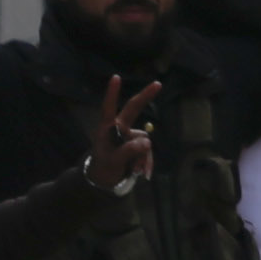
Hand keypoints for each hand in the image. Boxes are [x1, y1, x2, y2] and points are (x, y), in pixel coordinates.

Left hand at [82, 73, 152, 190]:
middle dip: (145, 97)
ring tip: (138, 172)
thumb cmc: (102, 169)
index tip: (116, 77)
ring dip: (143, 157)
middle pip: (133, 110)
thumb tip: (147, 142)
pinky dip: (146, 162)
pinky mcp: (136, 146)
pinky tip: (144, 173)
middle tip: (158, 83)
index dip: (112, 93)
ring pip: (144, 141)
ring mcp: (129, 137)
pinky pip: (146, 151)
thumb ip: (128, 151)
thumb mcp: (113, 162)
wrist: (103, 183)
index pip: (108, 108)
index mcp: (107, 129)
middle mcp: (119, 129)